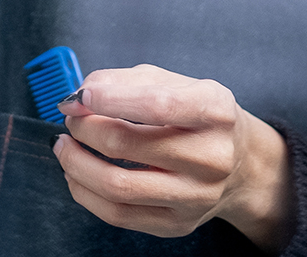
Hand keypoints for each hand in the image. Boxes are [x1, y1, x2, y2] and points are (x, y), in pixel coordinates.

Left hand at [54, 64, 294, 252]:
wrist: (241, 164)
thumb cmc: (198, 116)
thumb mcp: (176, 83)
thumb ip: (127, 82)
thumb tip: (81, 97)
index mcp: (214, 110)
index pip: (157, 104)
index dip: (109, 99)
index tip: (78, 98)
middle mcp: (211, 156)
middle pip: (128, 145)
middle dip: (84, 130)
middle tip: (71, 120)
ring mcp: (196, 196)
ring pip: (118, 187)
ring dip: (76, 164)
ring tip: (65, 146)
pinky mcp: (178, 224)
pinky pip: (118, 215)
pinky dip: (86, 192)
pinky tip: (78, 174)